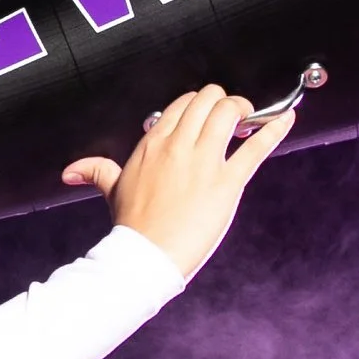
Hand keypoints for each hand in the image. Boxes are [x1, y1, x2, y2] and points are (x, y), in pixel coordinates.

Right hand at [60, 86, 295, 279]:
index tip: (205, 116)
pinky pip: (256, 146)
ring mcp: (204, 162)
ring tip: (251, 117)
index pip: (181, 104)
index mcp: (153, 144)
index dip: (198, 105)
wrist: (143, 260)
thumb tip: (71, 171)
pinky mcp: (227, 183)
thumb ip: (95, 172)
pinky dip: (275, 128)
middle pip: (207, 99)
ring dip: (244, 109)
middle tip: (231, 115)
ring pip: (229, 111)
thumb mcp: (112, 191)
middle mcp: (178, 145)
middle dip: (222, 102)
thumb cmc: (132, 228)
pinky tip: (287, 118)